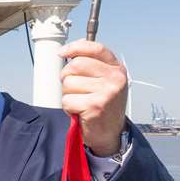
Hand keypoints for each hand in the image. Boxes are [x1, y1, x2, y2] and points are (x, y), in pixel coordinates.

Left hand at [59, 40, 127, 154]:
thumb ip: (92, 64)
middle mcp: (115, 78)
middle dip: (67, 77)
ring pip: (68, 83)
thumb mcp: (104, 81)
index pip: (95, 48)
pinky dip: (68, 107)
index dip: (75, 47)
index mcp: (117, 69)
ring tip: (80, 102)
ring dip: (68, 94)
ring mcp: (107, 92)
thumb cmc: (103, 104)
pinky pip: (68, 100)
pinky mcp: (96, 106)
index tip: (63, 52)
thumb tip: (68, 50)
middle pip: (75, 65)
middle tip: (74, 89)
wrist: (111, 133)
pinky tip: (79, 111)